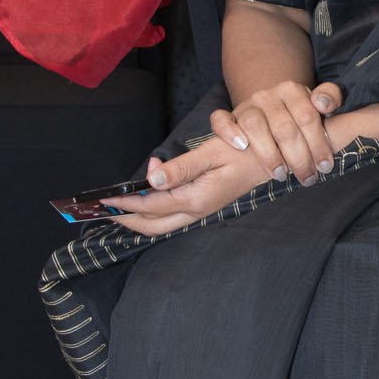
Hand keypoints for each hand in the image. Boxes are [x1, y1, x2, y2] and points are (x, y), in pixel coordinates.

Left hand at [102, 141, 271, 235]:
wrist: (274, 161)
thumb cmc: (245, 152)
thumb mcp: (212, 153)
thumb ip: (180, 168)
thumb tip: (152, 180)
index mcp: (196, 199)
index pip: (151, 205)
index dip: (125, 202)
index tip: (105, 198)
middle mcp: (196, 210)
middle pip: (152, 225)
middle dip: (126, 219)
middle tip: (105, 210)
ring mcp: (200, 211)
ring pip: (161, 224)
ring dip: (138, 217)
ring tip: (121, 204)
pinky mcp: (203, 206)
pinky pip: (171, 217)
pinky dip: (153, 212)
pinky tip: (146, 199)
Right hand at [209, 80, 342, 185]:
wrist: (271, 110)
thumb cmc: (299, 115)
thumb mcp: (319, 105)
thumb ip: (331, 97)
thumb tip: (324, 104)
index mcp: (293, 90)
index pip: (307, 117)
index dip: (318, 144)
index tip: (324, 167)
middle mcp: (268, 95)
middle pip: (284, 128)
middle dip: (299, 158)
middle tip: (307, 178)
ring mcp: (247, 106)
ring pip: (254, 126)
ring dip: (269, 154)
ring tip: (280, 175)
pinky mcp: (230, 116)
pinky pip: (220, 119)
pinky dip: (228, 132)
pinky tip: (241, 147)